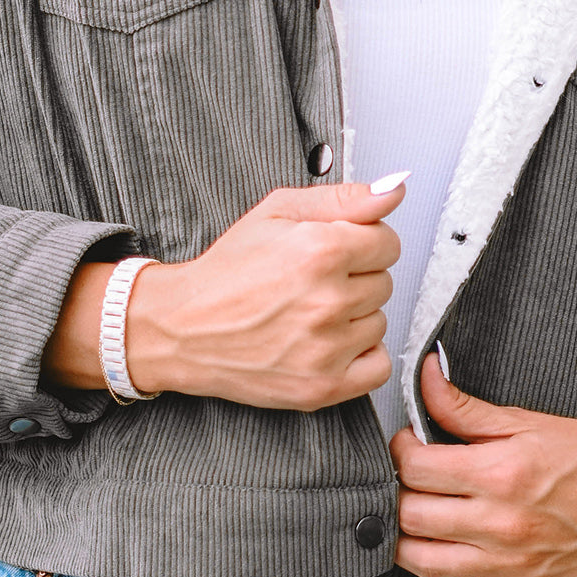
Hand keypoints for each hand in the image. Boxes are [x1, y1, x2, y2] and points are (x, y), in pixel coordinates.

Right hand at [122, 179, 403, 409]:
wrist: (183, 327)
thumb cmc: (226, 271)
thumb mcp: (278, 211)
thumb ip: (344, 198)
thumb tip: (393, 190)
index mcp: (321, 251)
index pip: (388, 243)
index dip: (362, 242)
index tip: (337, 250)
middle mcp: (327, 301)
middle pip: (384, 282)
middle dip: (354, 277)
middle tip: (313, 281)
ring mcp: (326, 348)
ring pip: (379, 322)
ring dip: (354, 316)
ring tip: (311, 311)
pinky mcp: (323, 387)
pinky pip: (378, 366)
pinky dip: (360, 355)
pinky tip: (329, 342)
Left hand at [382, 353, 576, 576]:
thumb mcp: (523, 421)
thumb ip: (463, 406)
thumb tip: (424, 375)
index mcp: (500, 473)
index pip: (415, 467)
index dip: (400, 449)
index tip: (408, 443)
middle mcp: (500, 524)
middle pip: (411, 513)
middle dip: (396, 491)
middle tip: (405, 478)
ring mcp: (507, 565)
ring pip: (422, 562)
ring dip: (398, 541)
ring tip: (403, 518)